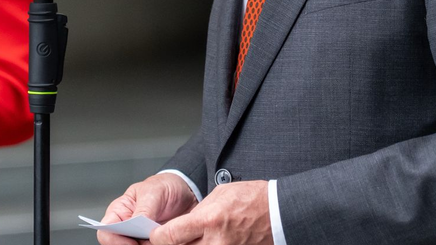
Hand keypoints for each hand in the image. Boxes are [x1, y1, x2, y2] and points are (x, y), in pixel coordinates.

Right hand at [97, 173, 199, 244]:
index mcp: (119, 212)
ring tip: (163, 238)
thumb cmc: (164, 186)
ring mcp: (141, 238)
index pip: (106, 231)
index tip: (133, 242)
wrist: (186, 191)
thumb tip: (136, 224)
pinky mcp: (154, 243)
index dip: (115, 241)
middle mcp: (127, 228)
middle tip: (152, 241)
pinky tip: (169, 240)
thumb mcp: (154, 192)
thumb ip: (144, 209)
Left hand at [149, 180, 270, 244]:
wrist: (280, 212)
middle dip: (171, 244)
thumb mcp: (219, 195)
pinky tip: (205, 242)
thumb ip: (196, 213)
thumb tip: (179, 226)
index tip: (155, 234)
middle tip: (170, 238)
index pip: (168, 237)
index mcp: (208, 220)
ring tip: (191, 238)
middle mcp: (215, 242)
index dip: (156, 237)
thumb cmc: (251, 199)